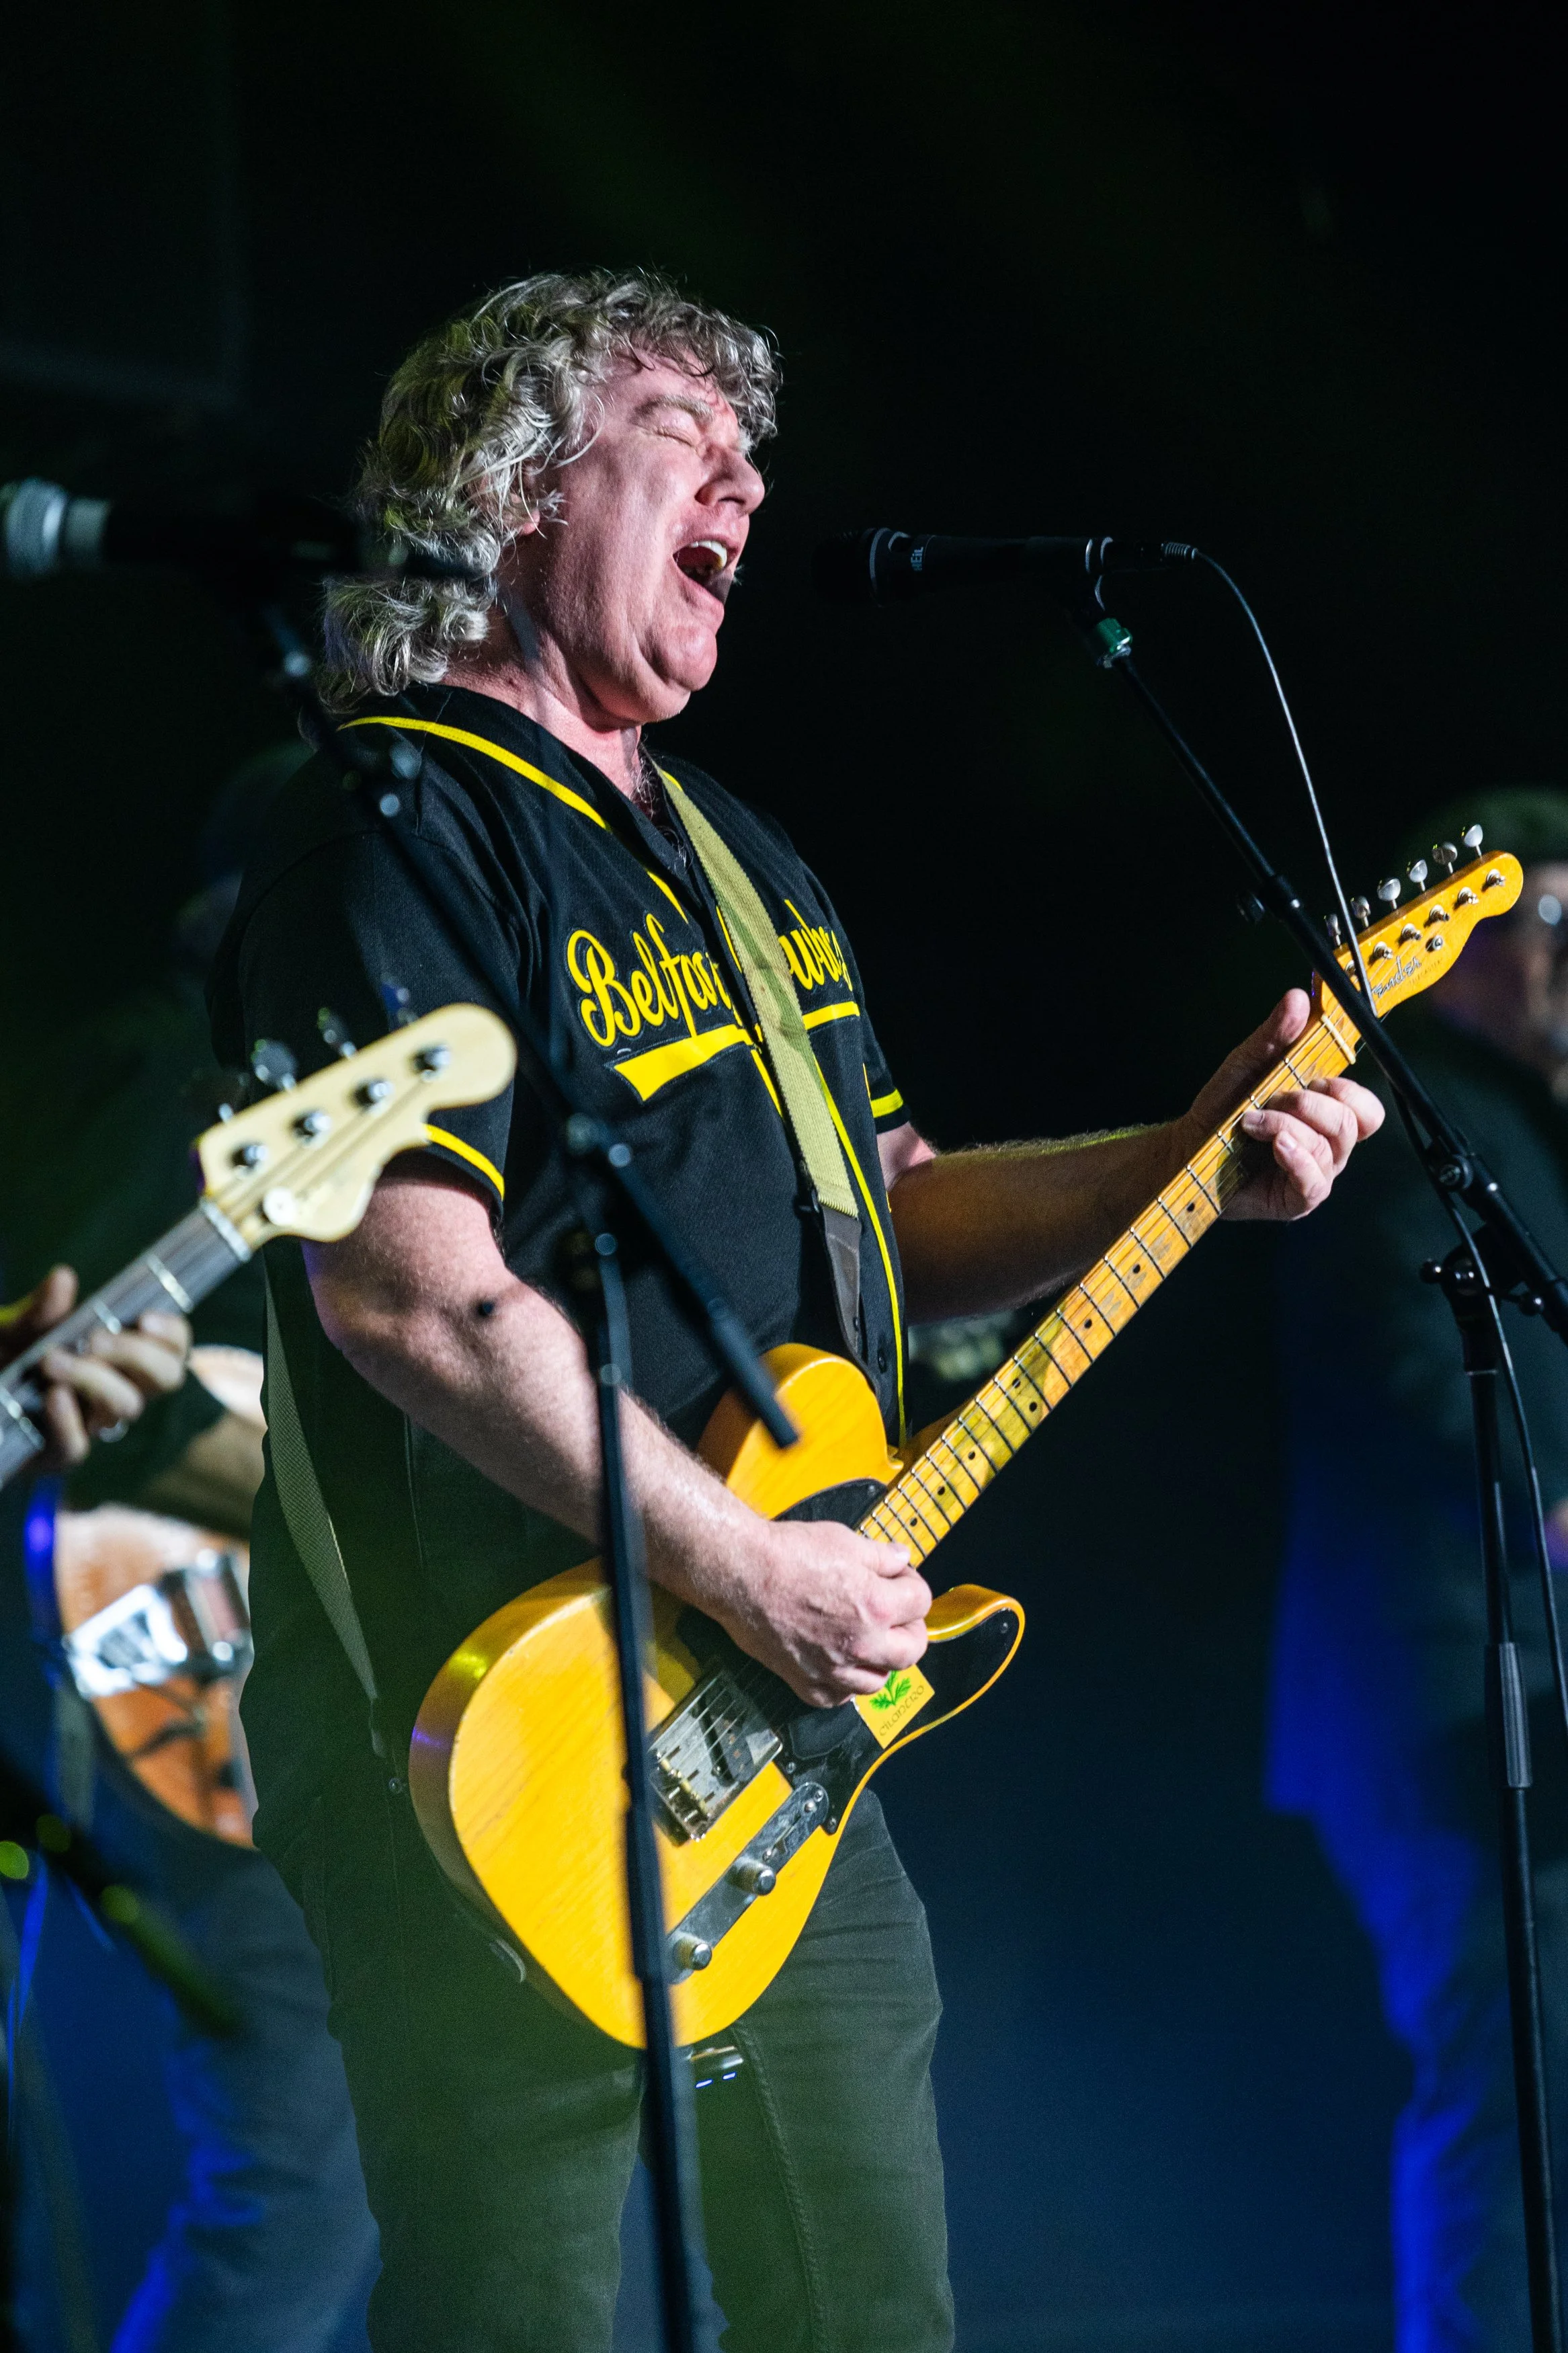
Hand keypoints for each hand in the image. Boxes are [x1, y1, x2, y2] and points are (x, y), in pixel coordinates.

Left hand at [0, 1265, 190, 1469]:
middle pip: (167, 1377)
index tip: (144, 1318)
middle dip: (138, 1355)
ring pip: (126, 1407)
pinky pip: (77, 1446)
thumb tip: (63, 1278)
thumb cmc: (5, 1356)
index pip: (174, 1348)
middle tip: (94, 1339)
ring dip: (96, 1379)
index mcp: (121, 1356)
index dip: (172, 1334)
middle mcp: (118, 1389)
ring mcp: (92, 1422)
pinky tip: (52, 1397)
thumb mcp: (16, 1327)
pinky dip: (67, 1420)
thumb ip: (41, 1309)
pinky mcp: (59, 1452)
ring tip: (51, 1360)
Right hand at [711, 1516, 931, 1708]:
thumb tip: (900, 1560)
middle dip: (910, 1629)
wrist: (740, 1574)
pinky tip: (838, 1662)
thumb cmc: (788, 1554)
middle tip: (894, 1613)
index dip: (912, 1585)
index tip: (898, 1579)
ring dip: (880, 1660)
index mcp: (877, 1606)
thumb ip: (881, 1556)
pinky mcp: (806, 1683)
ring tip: (867, 1638)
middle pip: (912, 1651)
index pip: (921, 1603)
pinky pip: (839, 1697)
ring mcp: (833, 1669)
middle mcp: (861, 1645)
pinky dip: (844, 1684)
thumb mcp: (844, 1540)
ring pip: (879, 1681)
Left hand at [1185, 989, 1384, 1221]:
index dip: (1349, 1091)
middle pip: (1351, 1124)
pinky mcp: (1296, 1200)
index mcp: (1326, 1116)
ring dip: (1287, 1125)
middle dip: (1309, 1104)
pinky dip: (1296, 1157)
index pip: (1367, 1109)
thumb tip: (1298, 998)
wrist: (1186, 1150)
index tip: (1315, 1079)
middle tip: (1272, 1099)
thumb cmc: (1223, 1110)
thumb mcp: (1247, 1065)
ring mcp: (1314, 1174)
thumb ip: (1275, 1035)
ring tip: (1251, 1121)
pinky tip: (1275, 1145)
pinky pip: (1315, 1182)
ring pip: (1329, 1148)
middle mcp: (1328, 1147)